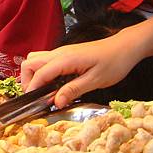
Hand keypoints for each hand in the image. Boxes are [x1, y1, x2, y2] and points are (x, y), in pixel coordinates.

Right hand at [21, 32, 140, 108]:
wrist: (124, 47)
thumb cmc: (114, 63)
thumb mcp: (96, 80)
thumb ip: (73, 90)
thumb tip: (56, 102)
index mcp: (65, 59)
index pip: (39, 73)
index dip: (32, 89)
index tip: (33, 105)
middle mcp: (59, 53)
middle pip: (30, 62)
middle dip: (27, 81)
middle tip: (37, 97)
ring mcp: (61, 52)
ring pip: (35, 59)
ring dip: (33, 75)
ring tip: (44, 92)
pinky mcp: (65, 54)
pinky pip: (45, 61)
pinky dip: (42, 72)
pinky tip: (54, 85)